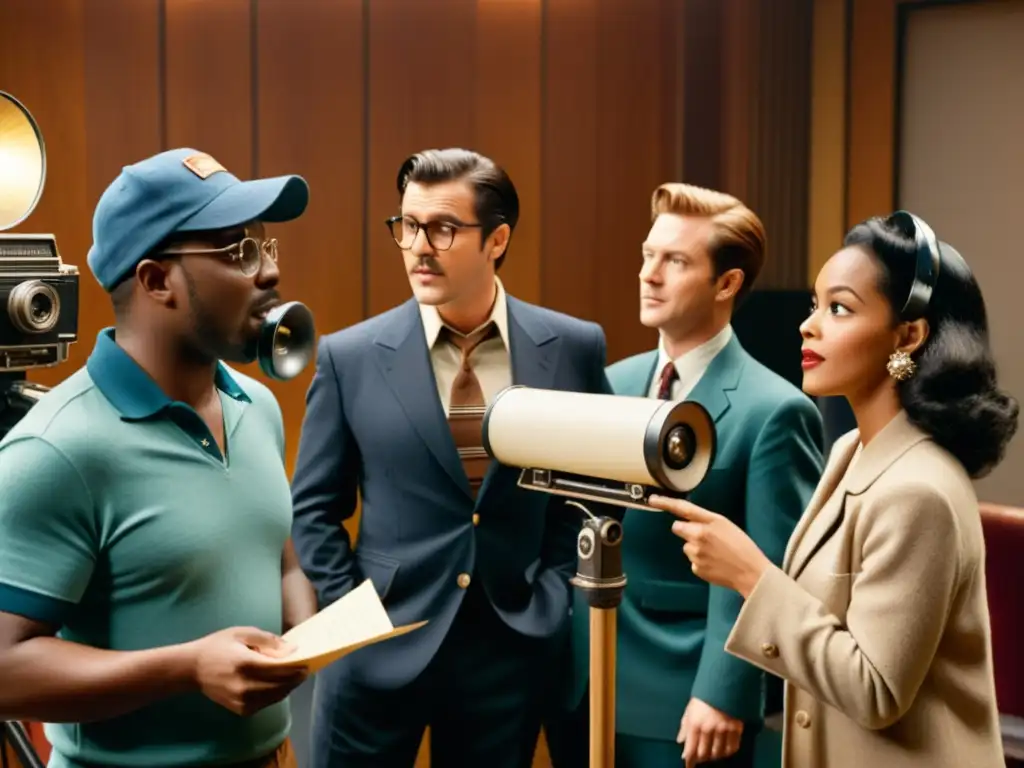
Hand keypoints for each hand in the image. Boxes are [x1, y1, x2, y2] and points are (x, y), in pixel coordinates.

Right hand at [188, 627, 308, 715]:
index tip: (308, 663)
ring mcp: (242, 701)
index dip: (296, 668)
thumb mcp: (242, 633)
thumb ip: (268, 640)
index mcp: (245, 664)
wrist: (192, 669)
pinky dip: (275, 694)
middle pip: (281, 686)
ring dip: (287, 687)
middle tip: (304, 670)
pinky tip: (276, 684)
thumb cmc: (218, 646)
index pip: (279, 670)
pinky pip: (266, 703)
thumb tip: (291, 649)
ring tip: (293, 676)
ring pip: (276, 697)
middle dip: (295, 678)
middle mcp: (244, 686)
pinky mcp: (240, 710)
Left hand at [648, 495, 770, 597]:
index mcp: (709, 522)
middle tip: (704, 536)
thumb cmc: (742, 546)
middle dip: (686, 530)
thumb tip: (686, 521)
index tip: (652, 499)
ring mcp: (696, 553)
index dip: (665, 503)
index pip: (683, 508)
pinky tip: (714, 563)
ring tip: (715, 553)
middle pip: (678, 528)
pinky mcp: (696, 568)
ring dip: (695, 547)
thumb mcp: (726, 525)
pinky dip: (700, 561)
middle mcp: (699, 536)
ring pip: (686, 546)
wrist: (751, 573)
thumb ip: (704, 520)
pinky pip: (692, 561)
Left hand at [677, 697, 743, 766]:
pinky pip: (732, 748)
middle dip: (701, 758)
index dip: (689, 760)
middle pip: (704, 754)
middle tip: (700, 758)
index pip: (691, 749)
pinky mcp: (736, 728)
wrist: (725, 682)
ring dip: (714, 755)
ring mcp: (723, 729)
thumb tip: (680, 741)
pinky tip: (724, 749)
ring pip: (718, 753)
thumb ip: (685, 726)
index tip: (688, 766)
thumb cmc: (705, 695)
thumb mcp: (690, 708)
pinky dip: (727, 752)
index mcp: (695, 723)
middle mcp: (708, 728)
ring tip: (712, 752)